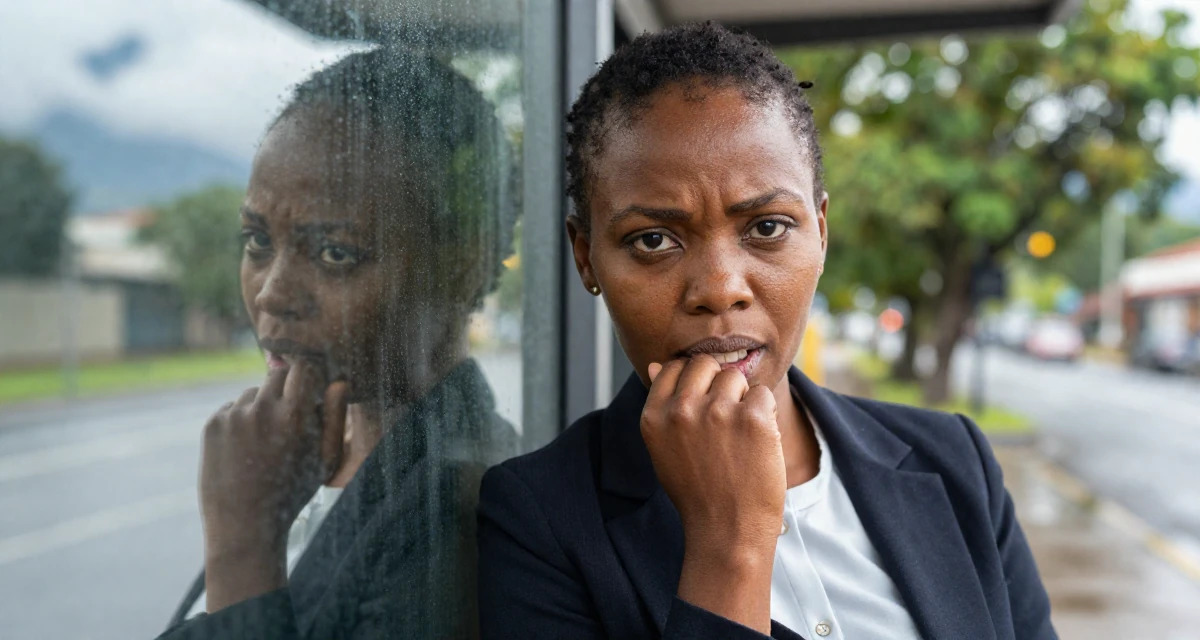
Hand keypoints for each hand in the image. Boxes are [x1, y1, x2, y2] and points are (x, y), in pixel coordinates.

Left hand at [198, 360, 347, 610]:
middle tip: (290, 414)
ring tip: (266, 444)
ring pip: (253, 393)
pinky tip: (246, 450)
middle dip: (287, 387)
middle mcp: (262, 410)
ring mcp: (234, 416)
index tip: (312, 383)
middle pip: (277, 374)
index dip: (309, 373)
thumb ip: (335, 418)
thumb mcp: (325, 460)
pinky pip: (232, 408)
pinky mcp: (213, 425)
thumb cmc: (293, 493)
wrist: (244, 525)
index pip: (304, 367)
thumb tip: (340, 382)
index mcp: (295, 416)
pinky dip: (241, 420)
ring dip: (262, 407)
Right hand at [641, 356, 784, 631]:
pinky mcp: (752, 417)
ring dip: (743, 399)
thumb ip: (662, 406)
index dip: (694, 380)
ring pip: (736, 376)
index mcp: (654, 417)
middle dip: (718, 383)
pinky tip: (758, 442)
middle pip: (704, 364)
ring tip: (741, 435)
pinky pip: (763, 394)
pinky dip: (766, 414)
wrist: (727, 532)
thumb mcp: (665, 449)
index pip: (672, 368)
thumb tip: (656, 364)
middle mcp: (681, 410)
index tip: (704, 401)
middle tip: (727, 419)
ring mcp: (717, 411)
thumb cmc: (698, 493)